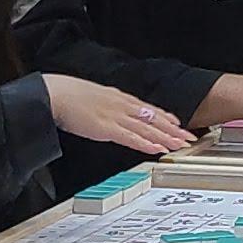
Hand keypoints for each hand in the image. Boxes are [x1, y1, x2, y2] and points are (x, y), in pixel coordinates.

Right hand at [44, 78, 194, 158]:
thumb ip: (105, 106)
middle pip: (152, 118)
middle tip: (188, 137)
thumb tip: (109, 114)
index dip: (164, 117)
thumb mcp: (93, 98)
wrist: (54, 94)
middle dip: (172, 129)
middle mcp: (121, 106)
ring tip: (180, 145)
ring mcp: (115, 116)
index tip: (176, 123)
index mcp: (118, 98)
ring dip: (165, 137)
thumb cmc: (68, 96)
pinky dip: (146, 143)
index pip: (147, 108)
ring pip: (147, 128)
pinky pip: (131, 138)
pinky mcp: (106, 128)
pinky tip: (157, 148)